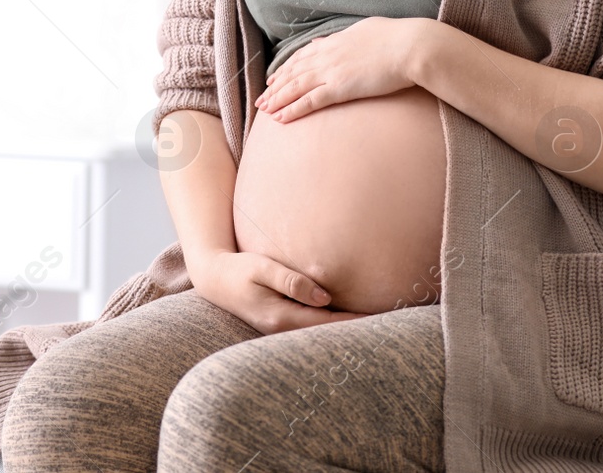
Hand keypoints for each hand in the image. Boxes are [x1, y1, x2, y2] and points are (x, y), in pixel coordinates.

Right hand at [193, 250, 369, 333]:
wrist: (215, 279)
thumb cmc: (239, 269)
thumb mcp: (262, 268)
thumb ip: (291, 281)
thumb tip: (324, 297)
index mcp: (280, 317)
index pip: (326, 324)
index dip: (354, 323)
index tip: (379, 321)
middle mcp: (281, 328)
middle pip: (326, 334)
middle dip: (354, 331)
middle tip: (387, 328)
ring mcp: (280, 328)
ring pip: (319, 333)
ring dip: (343, 329)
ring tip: (373, 327)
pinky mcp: (280, 322)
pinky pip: (311, 327)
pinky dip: (329, 325)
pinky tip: (345, 320)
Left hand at [255, 16, 426, 122]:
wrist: (412, 46)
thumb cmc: (398, 37)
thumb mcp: (366, 29)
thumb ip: (345, 36)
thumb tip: (328, 40)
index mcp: (336, 41)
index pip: (303, 56)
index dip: (287, 68)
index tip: (275, 78)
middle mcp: (328, 56)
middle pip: (294, 73)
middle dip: (275, 87)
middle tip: (261, 99)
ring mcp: (332, 72)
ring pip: (295, 87)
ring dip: (277, 100)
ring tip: (264, 111)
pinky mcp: (340, 88)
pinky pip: (309, 101)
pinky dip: (292, 110)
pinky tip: (280, 118)